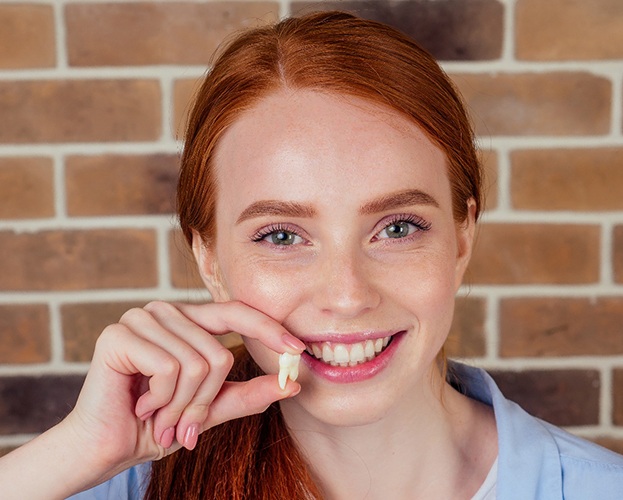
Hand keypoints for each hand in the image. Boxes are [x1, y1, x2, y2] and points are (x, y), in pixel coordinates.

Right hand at [62, 300, 303, 485]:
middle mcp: (166, 312)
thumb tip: (293, 384)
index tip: (298, 350)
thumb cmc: (157, 424)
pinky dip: (162, 399)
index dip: (269, 329)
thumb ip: (248, 394)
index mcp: (188, 321)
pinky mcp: (119, 334)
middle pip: (219, 353)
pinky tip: (141, 404)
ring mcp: (141, 318)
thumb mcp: (210, 409)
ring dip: (181, 406)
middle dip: (204, 402)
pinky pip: (169, 368)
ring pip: (197, 363)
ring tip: (158, 416)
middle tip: (182, 425)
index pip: (237, 312)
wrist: (106, 447)